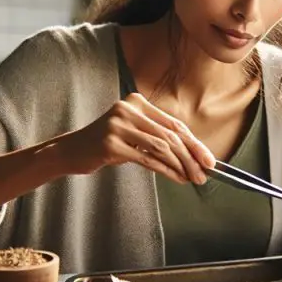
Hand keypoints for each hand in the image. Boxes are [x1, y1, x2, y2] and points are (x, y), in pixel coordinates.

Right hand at [63, 92, 215, 183]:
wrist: (71, 152)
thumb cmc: (107, 145)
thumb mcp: (134, 135)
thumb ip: (158, 138)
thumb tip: (194, 155)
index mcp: (137, 102)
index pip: (173, 124)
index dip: (194, 143)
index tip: (209, 160)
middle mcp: (128, 109)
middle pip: (170, 135)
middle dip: (191, 157)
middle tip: (204, 174)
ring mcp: (118, 125)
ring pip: (162, 147)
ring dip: (181, 166)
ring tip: (192, 179)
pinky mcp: (111, 144)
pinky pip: (147, 158)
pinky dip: (166, 170)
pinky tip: (176, 178)